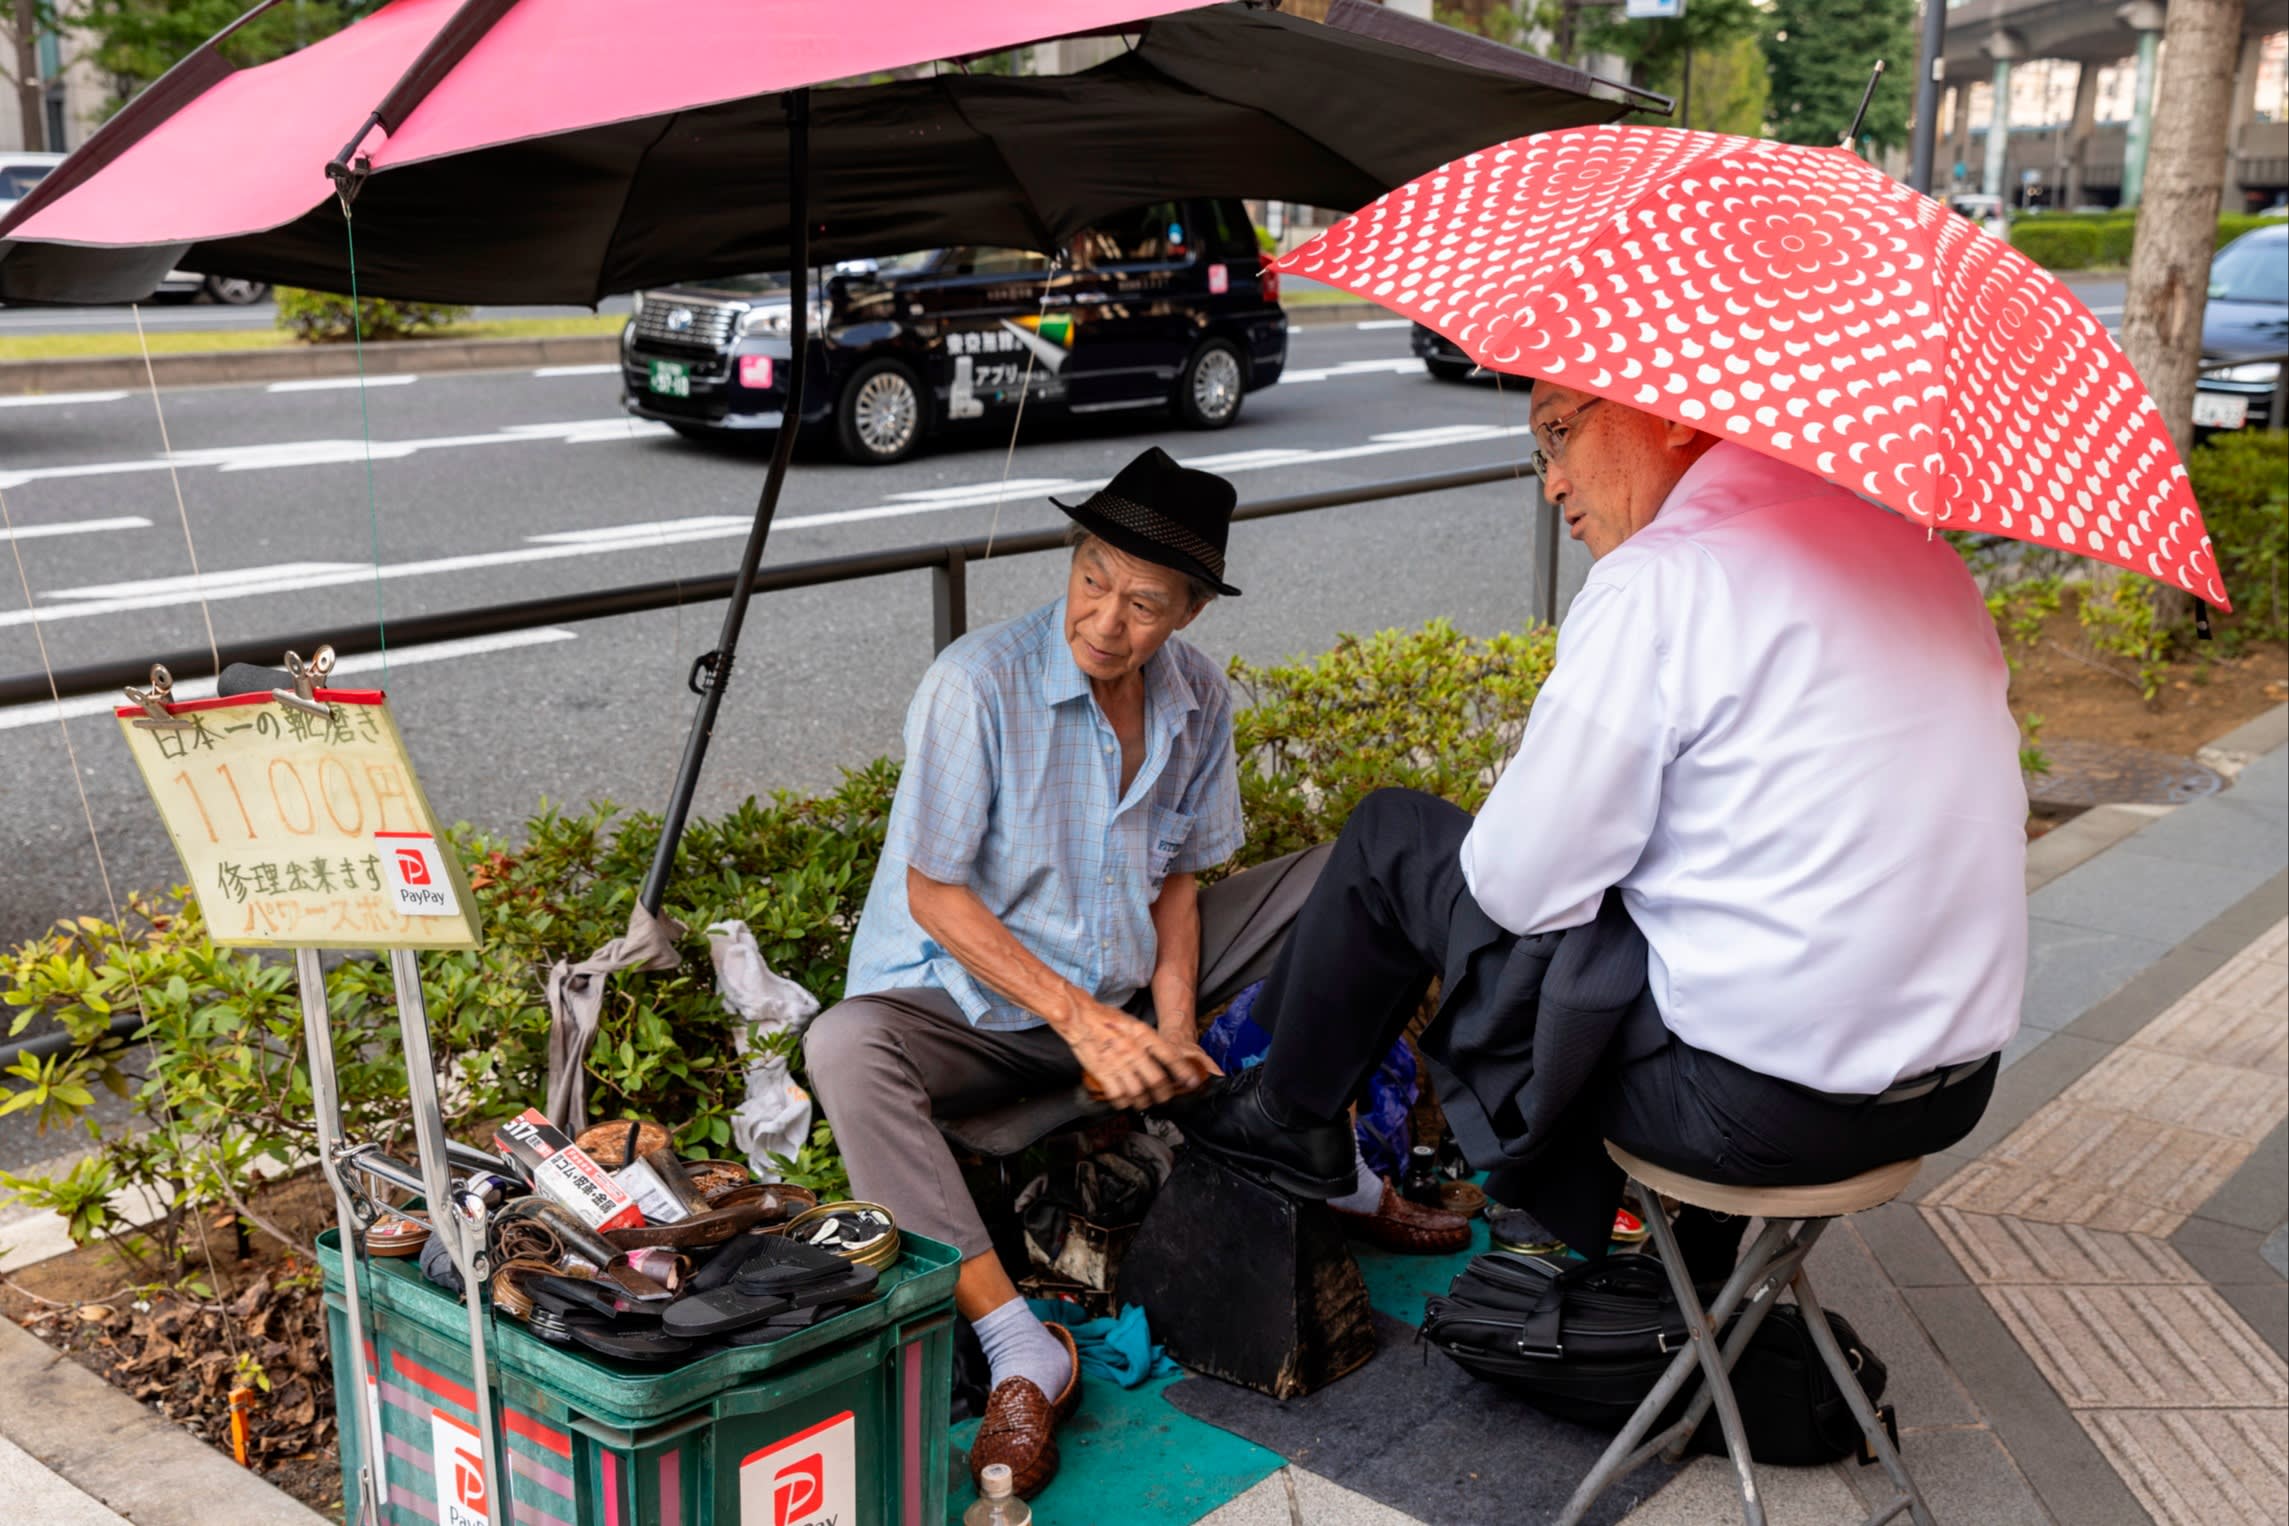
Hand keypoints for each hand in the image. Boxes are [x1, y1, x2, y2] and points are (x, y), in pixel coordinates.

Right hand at [1058, 998, 1214, 1107]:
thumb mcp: (1132, 1022)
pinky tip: (1125, 1101)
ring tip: (1145, 1102)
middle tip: (1165, 1097)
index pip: (1170, 1056)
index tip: (1192, 1082)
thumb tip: (1164, 1056)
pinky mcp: (1103, 1073)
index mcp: (1143, 1035)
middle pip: (1157, 1080)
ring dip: (1144, 1101)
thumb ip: (1148, 1039)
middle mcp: (1133, 1050)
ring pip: (1139, 1092)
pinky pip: (1118, 1096)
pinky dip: (1124, 1102)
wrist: (1079, 1017)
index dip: (1184, 1072)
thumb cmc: (1105, 1019)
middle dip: (1164, 1093)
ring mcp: (1118, 1063)